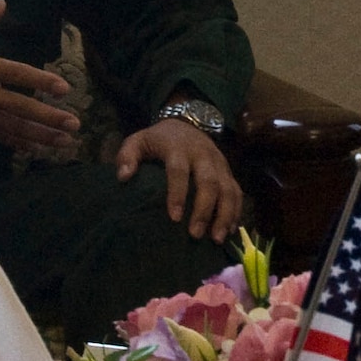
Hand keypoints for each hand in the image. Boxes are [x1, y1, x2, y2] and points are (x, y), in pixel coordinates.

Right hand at [0, 0, 79, 151]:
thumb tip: (2, 4)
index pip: (17, 74)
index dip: (42, 82)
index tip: (64, 89)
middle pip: (21, 107)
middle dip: (50, 117)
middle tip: (75, 124)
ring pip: (12, 127)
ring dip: (40, 135)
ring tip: (65, 142)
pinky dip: (16, 143)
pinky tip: (35, 149)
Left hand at [117, 119, 241, 241]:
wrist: (189, 121)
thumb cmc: (160, 139)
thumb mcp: (139, 140)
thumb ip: (127, 155)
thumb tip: (123, 177)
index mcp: (179, 148)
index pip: (179, 171)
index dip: (178, 193)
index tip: (174, 218)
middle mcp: (204, 156)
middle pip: (209, 183)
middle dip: (204, 210)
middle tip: (195, 234)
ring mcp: (220, 164)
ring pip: (228, 189)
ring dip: (225, 215)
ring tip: (217, 239)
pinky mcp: (229, 172)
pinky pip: (237, 192)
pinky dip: (236, 212)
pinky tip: (230, 231)